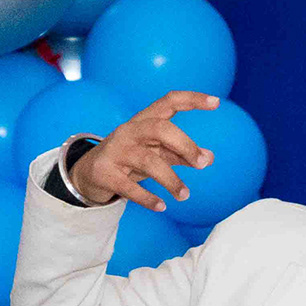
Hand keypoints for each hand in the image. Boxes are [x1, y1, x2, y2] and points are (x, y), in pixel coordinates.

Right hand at [71, 89, 218, 211]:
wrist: (89, 173)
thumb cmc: (130, 158)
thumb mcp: (155, 152)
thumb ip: (180, 153)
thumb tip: (208, 158)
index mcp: (144, 121)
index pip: (169, 102)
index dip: (192, 99)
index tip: (216, 102)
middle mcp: (130, 131)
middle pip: (160, 129)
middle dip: (185, 145)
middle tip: (202, 163)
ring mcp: (116, 151)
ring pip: (148, 161)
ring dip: (171, 179)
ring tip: (185, 195)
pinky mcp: (106, 173)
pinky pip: (129, 187)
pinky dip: (147, 198)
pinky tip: (162, 206)